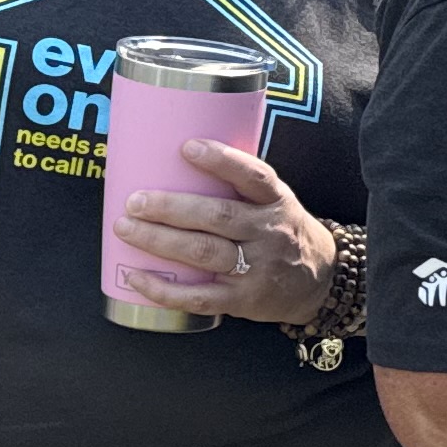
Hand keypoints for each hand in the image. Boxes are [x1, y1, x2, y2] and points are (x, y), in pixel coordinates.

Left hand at [115, 137, 336, 324]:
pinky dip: (163, 289)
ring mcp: (257, 269)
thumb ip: (240, 187)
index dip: (222, 161)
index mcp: (276, 202)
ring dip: (160, 241)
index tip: (187, 147)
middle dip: (171, 208)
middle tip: (135, 201)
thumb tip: (176, 158)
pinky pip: (199, 297)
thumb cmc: (283, 234)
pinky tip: (135, 277)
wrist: (320, 282)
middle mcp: (268, 233)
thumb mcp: (277, 203)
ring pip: (204, 252)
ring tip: (126, 228)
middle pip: (218, 217)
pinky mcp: (243, 300)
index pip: (254, 177)